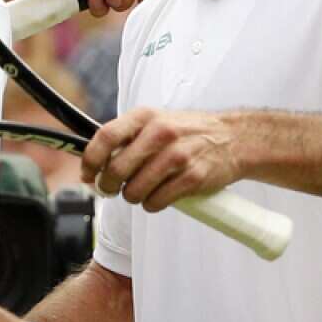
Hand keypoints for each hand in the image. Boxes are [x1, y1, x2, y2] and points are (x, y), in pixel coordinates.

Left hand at [83, 109, 243, 211]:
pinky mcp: (193, 177)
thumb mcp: (155, 122)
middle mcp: (160, 133)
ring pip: (135, 191)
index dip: (90, 159)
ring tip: (142, 190)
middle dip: (108, 186)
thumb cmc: (187, 132)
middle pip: (116, 169)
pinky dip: (152, 204)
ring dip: (132, 197)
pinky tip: (159, 195)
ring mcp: (178, 155)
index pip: (106, 137)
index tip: (87, 174)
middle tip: (111, 190)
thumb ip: (127, 137)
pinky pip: (156, 201)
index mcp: (146, 117)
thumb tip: (94, 162)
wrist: (233, 138)